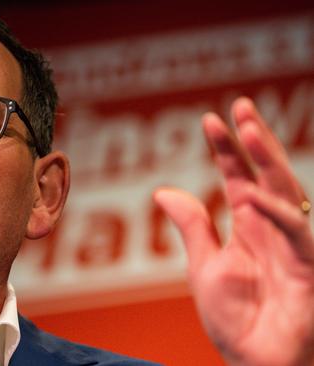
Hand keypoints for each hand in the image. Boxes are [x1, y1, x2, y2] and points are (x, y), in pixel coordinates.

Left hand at [154, 97, 313, 365]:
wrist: (256, 362)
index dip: (226, 149)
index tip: (210, 119)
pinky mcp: (306, 266)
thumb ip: (193, 226)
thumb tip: (163, 190)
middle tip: (241, 105)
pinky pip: (295, 233)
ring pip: (285, 191)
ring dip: (268, 159)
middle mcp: (270, 228)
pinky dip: (275, 212)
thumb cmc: (236, 320)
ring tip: (250, 127)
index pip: (236, 177)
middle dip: (254, 140)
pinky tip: (252, 194)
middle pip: (264, 174)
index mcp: (246, 226)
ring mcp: (290, 244)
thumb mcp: (205, 266)